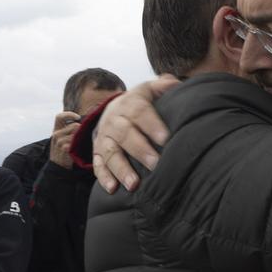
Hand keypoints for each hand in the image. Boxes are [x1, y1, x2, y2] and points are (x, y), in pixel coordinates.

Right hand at [48, 111, 82, 168]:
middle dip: (81, 130)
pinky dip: (79, 145)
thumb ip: (67, 129)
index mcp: (55, 130)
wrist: (58, 165)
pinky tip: (77, 148)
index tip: (77, 117)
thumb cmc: (62, 150)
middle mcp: (56, 134)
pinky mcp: (64, 148)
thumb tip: (81, 122)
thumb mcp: (61, 138)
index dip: (69, 114)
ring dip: (80, 138)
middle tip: (82, 136)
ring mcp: (59, 141)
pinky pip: (75, 142)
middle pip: (74, 125)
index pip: (59, 116)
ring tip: (79, 144)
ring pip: (76, 134)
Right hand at [93, 76, 178, 192]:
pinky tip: (113, 189)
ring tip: (134, 184)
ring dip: (121, 169)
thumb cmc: (139, 104)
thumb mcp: (149, 91)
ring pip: (111, 153)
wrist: (111, 110)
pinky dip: (104, 178)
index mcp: (129, 105)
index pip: (140, 112)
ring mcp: (104, 138)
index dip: (152, 125)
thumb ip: (163, 86)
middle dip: (140, 150)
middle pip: (125, 135)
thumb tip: (175, 83)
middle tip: (155, 164)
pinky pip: (98, 166)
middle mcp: (114, 121)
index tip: (166, 138)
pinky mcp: (97, 153)